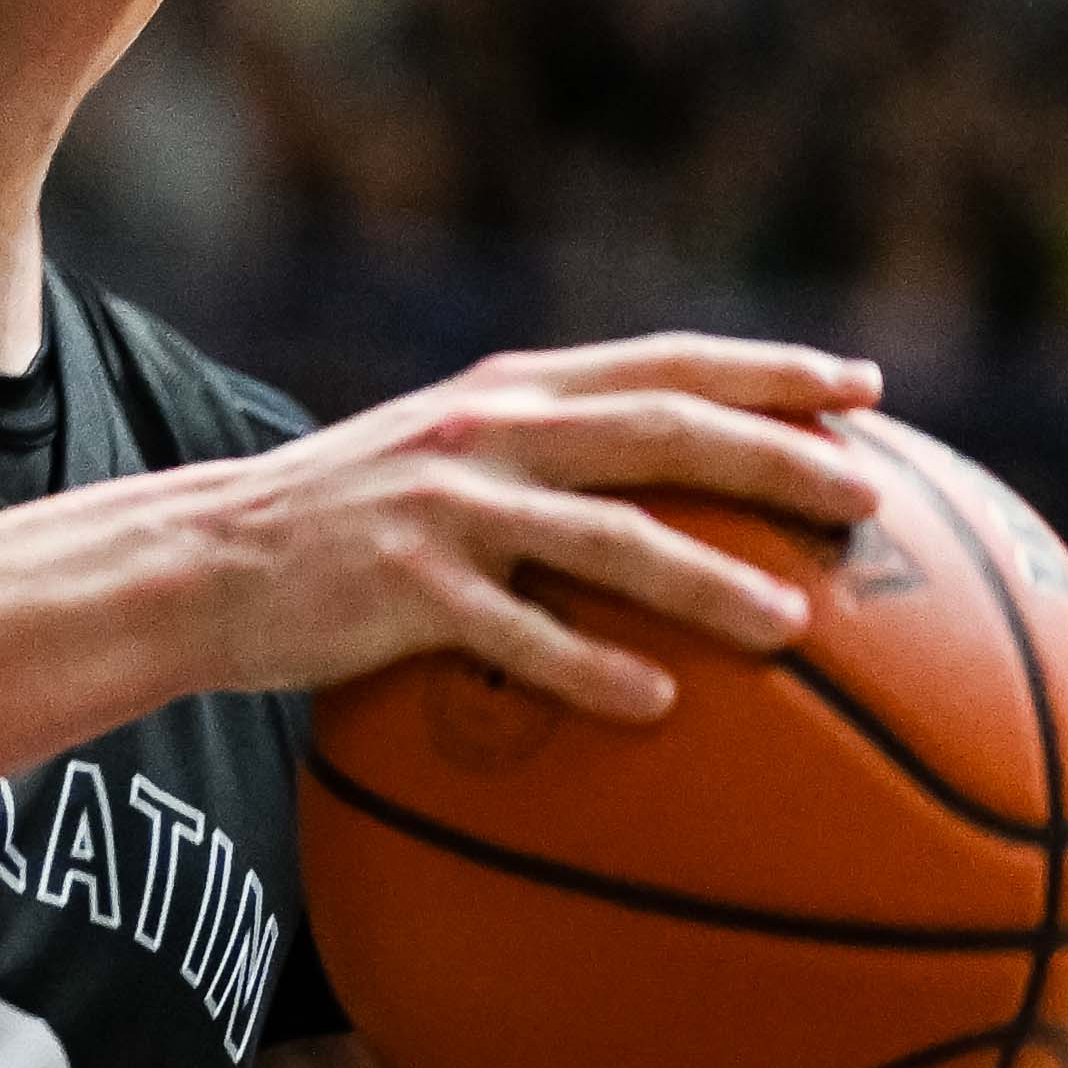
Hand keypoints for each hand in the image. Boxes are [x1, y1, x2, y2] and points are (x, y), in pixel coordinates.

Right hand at [192, 340, 894, 722]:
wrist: (198, 560)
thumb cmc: (338, 530)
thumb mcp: (441, 461)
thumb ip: (541, 463)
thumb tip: (666, 510)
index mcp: (509, 392)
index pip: (663, 362)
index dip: (770, 370)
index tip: (866, 390)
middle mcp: (489, 432)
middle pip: (660, 429)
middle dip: (775, 455)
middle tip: (869, 498)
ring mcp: (448, 508)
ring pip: (606, 535)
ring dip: (707, 576)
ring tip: (794, 623)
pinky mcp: (404, 588)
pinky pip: (518, 634)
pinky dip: (590, 667)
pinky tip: (657, 706)